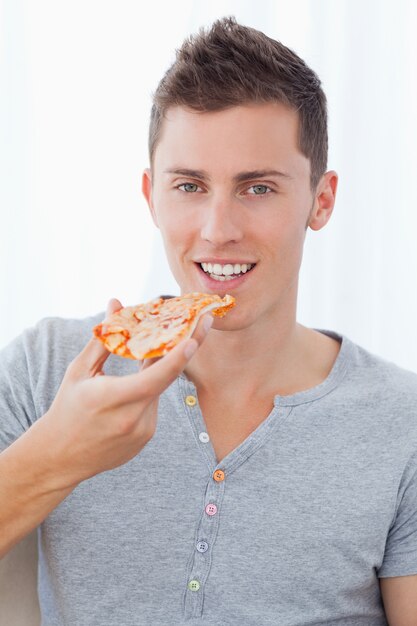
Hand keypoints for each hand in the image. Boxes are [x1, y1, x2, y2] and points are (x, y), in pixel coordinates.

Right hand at [39, 298, 212, 486]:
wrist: (60, 457)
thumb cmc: (67, 407)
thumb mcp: (80, 370)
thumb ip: (104, 337)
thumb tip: (116, 304)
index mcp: (114, 399)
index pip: (155, 377)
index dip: (178, 356)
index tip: (195, 336)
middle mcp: (133, 419)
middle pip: (164, 379)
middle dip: (182, 351)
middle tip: (198, 325)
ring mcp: (143, 432)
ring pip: (158, 391)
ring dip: (152, 376)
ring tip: (130, 373)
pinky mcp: (145, 439)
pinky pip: (152, 407)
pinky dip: (145, 394)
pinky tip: (124, 398)